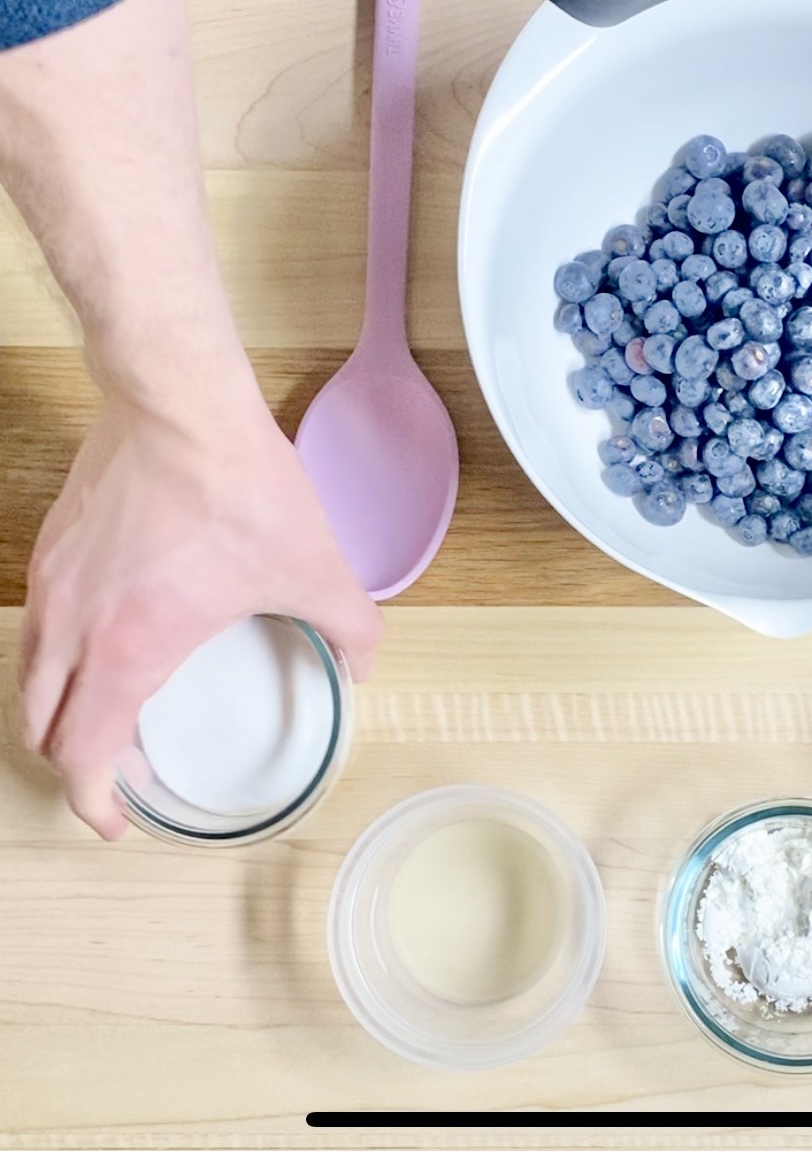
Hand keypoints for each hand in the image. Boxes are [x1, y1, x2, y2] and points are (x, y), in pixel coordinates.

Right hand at [19, 382, 381, 839]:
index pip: (79, 755)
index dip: (93, 804)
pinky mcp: (50, 548)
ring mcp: (52, 586)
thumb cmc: (238, 487)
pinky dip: (58, 661)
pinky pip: (36, 629)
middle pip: (40, 728)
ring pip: (28, 679)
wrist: (179, 404)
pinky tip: (107, 643)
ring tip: (114, 714)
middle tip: (124, 771)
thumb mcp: (314, 568)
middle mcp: (72, 627)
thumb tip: (363, 667)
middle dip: (77, 764)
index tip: (116, 822)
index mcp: (129, 649)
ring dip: (62, 714)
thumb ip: (350, 628)